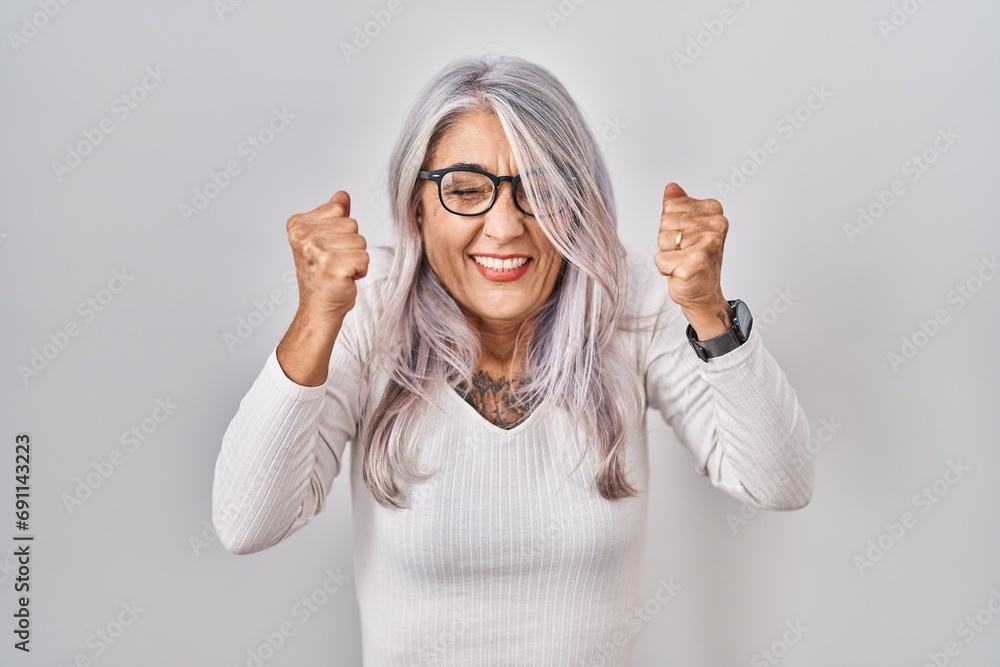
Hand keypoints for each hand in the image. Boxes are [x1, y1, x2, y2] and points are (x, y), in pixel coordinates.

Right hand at [285, 191, 368, 322]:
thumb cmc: (322, 276)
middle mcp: (303, 237)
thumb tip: (342, 195)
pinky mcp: (333, 267)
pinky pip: (364, 258)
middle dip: (350, 245)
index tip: (327, 248)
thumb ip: (333, 216)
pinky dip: (360, 271)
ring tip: (339, 270)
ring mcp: (317, 252)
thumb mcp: (324, 239)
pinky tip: (345, 279)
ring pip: (360, 241)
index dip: (341, 231)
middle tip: (335, 262)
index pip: (338, 210)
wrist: (319, 308)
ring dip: (356, 258)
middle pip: (352, 225)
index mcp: (298, 225)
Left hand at [654, 182, 732, 338]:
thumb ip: (679, 206)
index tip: (686, 238)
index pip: (670, 206)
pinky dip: (665, 269)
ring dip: (667, 254)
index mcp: (713, 211)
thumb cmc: (695, 260)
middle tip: (684, 252)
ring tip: (683, 261)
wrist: (704, 294)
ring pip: (662, 239)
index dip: (671, 225)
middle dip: (668, 241)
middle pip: (665, 221)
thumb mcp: (687, 228)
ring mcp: (707, 243)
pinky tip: (681, 272)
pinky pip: (661, 259)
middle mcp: (715, 225)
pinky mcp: (696, 262)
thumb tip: (671, 187)